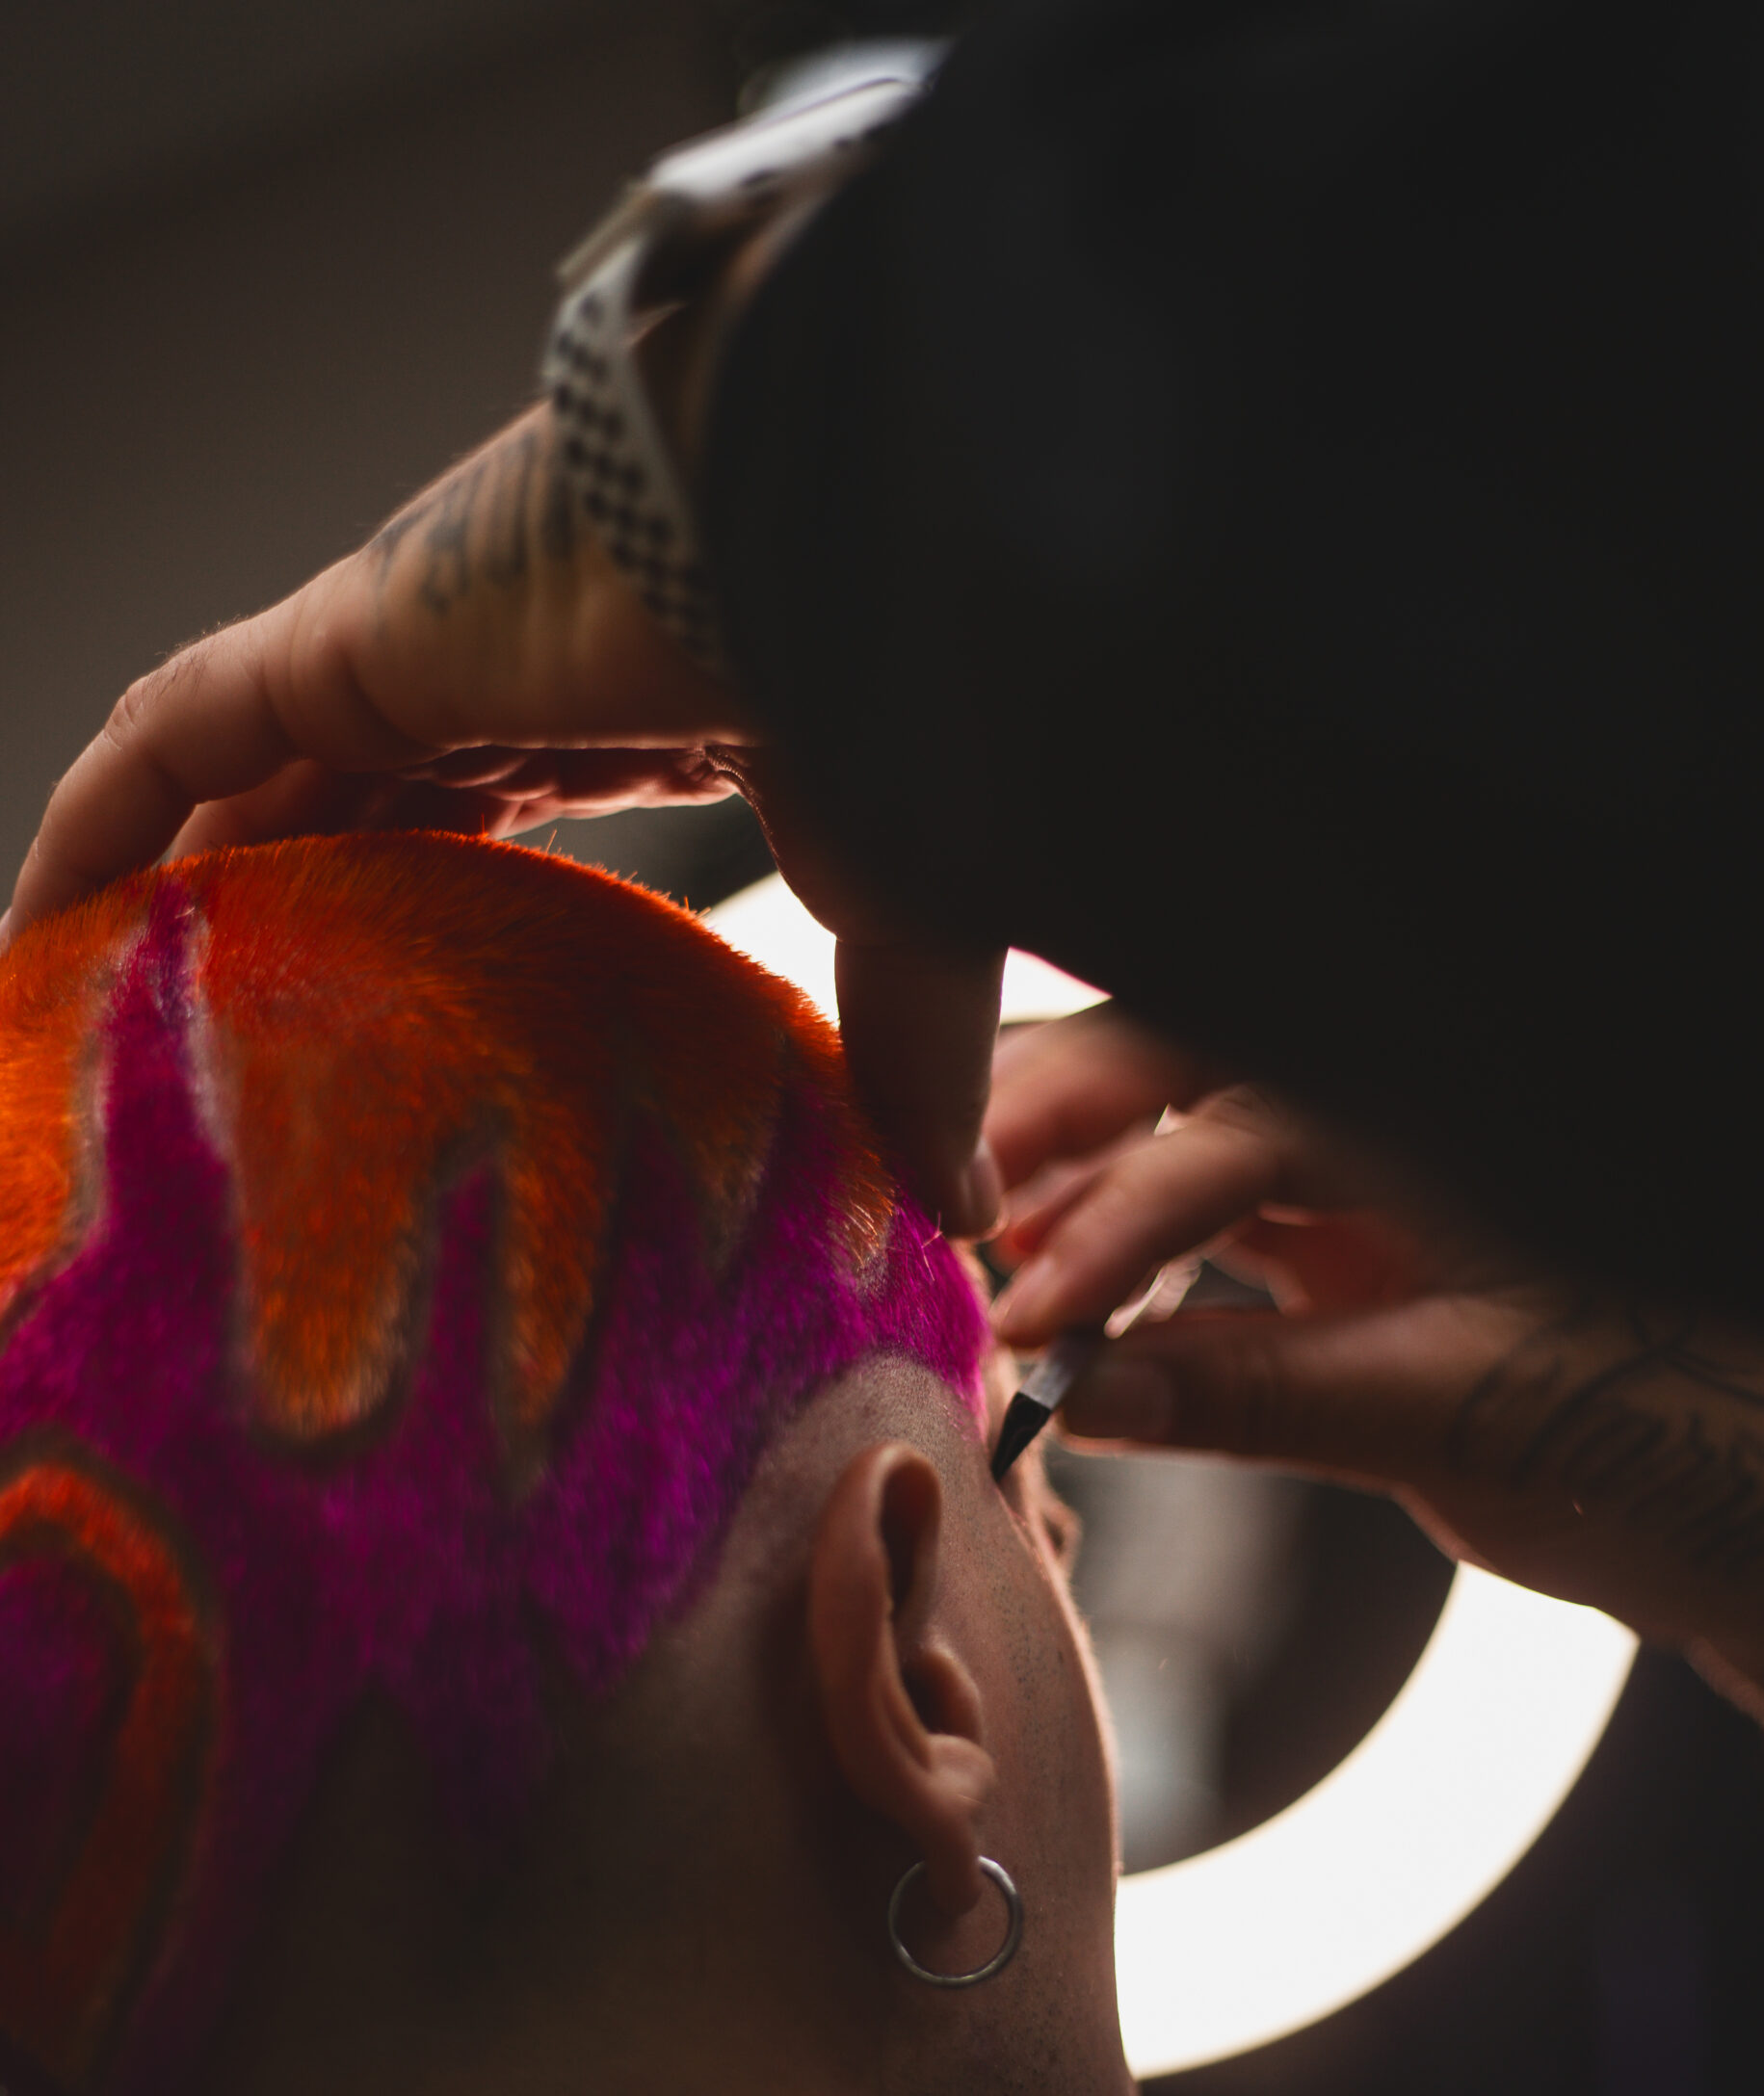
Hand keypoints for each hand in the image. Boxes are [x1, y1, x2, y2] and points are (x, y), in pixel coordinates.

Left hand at [5, 406, 1004, 1235]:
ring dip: (182, 886)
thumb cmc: (900, 678)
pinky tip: (40, 933)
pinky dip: (102, 822)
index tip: (402, 1018)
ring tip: (117, 1014)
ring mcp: (408, 644)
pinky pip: (176, 733)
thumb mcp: (899, 905)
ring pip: (250, 778)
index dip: (427, 909)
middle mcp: (491, 670)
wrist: (857, 507)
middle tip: (233, 1048)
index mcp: (612, 710)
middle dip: (290, 915)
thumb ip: (905, 1057)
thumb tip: (970, 1220)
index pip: (482, 814)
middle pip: (349, 807)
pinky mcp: (343, 633)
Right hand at [985, 1007, 1763, 1799]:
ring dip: (1076, 1168)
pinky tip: (1055, 1278)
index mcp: (1432, 1130)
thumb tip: (1081, 1395)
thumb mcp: (1444, 1421)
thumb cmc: (1628, 1438)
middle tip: (953, 1196)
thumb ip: (1257, 1401)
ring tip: (975, 1231)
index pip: (1237, 1142)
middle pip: (1188, 1065)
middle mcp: (1383, 1119)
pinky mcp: (1330, 1228)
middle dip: (1063, 1122)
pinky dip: (1121, 1235)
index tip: (1032, 1320)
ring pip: (1181, 1123)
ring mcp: (1354, 1168)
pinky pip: (1201, 1204)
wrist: (1719, 1486)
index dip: (1121, 1225)